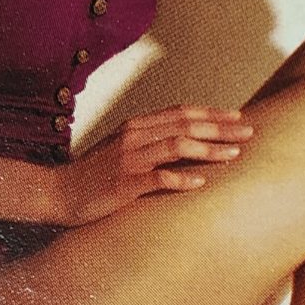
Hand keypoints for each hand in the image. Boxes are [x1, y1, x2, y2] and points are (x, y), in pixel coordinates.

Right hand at [55, 106, 254, 223]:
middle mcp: (134, 136)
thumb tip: (184, 141)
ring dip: (209, 149)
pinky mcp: (123, 183)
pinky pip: (157, 177)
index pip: (181, 112)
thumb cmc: (93, 175)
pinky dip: (181, 178)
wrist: (56, 193)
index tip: (238, 117)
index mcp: (135, 126)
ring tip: (234, 155)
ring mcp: (128, 159)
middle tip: (249, 132)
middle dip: (220, 127)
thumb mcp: (121, 149)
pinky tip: (201, 182)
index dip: (211, 113)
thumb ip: (148, 141)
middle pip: (185, 124)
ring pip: (176, 145)